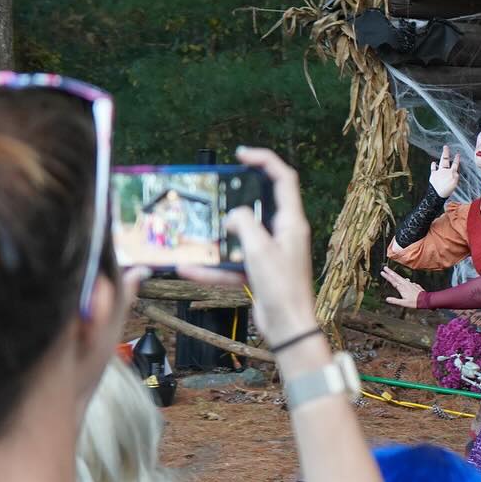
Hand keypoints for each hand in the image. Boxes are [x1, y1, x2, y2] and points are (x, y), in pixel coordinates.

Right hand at [178, 146, 317, 345]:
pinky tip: (189, 268)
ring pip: (241, 236)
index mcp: (291, 222)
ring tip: (196, 230)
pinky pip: (233, 263)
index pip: (283, 179)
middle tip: (215, 190)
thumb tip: (233, 216)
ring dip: (219, 236)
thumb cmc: (281, 288)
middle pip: (260, 204)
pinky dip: (214, 266)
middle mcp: (283, 233)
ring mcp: (272, 253)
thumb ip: (244, 225)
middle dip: (236, 197)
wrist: (287, 327)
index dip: (265, 161)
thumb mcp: (259, 249)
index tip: (241, 154)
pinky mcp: (260, 271)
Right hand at [380, 265, 425, 309]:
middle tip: (385, 267)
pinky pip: (407, 281)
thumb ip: (395, 301)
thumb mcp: (404, 303)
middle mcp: (405, 284)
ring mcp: (410, 284)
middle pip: (396, 276)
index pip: (393, 281)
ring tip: (392, 273)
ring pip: (401, 278)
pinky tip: (404, 280)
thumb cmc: (415, 302)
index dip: (387, 276)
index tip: (382, 272)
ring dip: (396, 275)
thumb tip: (387, 299)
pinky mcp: (413, 285)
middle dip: (390, 272)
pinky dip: (403, 279)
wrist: (425, 300)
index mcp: (402, 288)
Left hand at [429, 145, 459, 198]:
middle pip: (447, 160)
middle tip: (446, 146)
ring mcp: (439, 172)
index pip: (456, 164)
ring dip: (443, 155)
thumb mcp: (454, 184)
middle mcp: (446, 171)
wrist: (438, 195)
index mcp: (452, 173)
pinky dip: (433, 165)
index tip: (457, 154)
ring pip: (442, 161)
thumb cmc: (447, 191)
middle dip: (446, 152)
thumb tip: (455, 172)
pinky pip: (433, 168)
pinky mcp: (433, 175)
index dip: (457, 159)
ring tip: (444, 150)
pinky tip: (433, 162)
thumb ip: (455, 177)